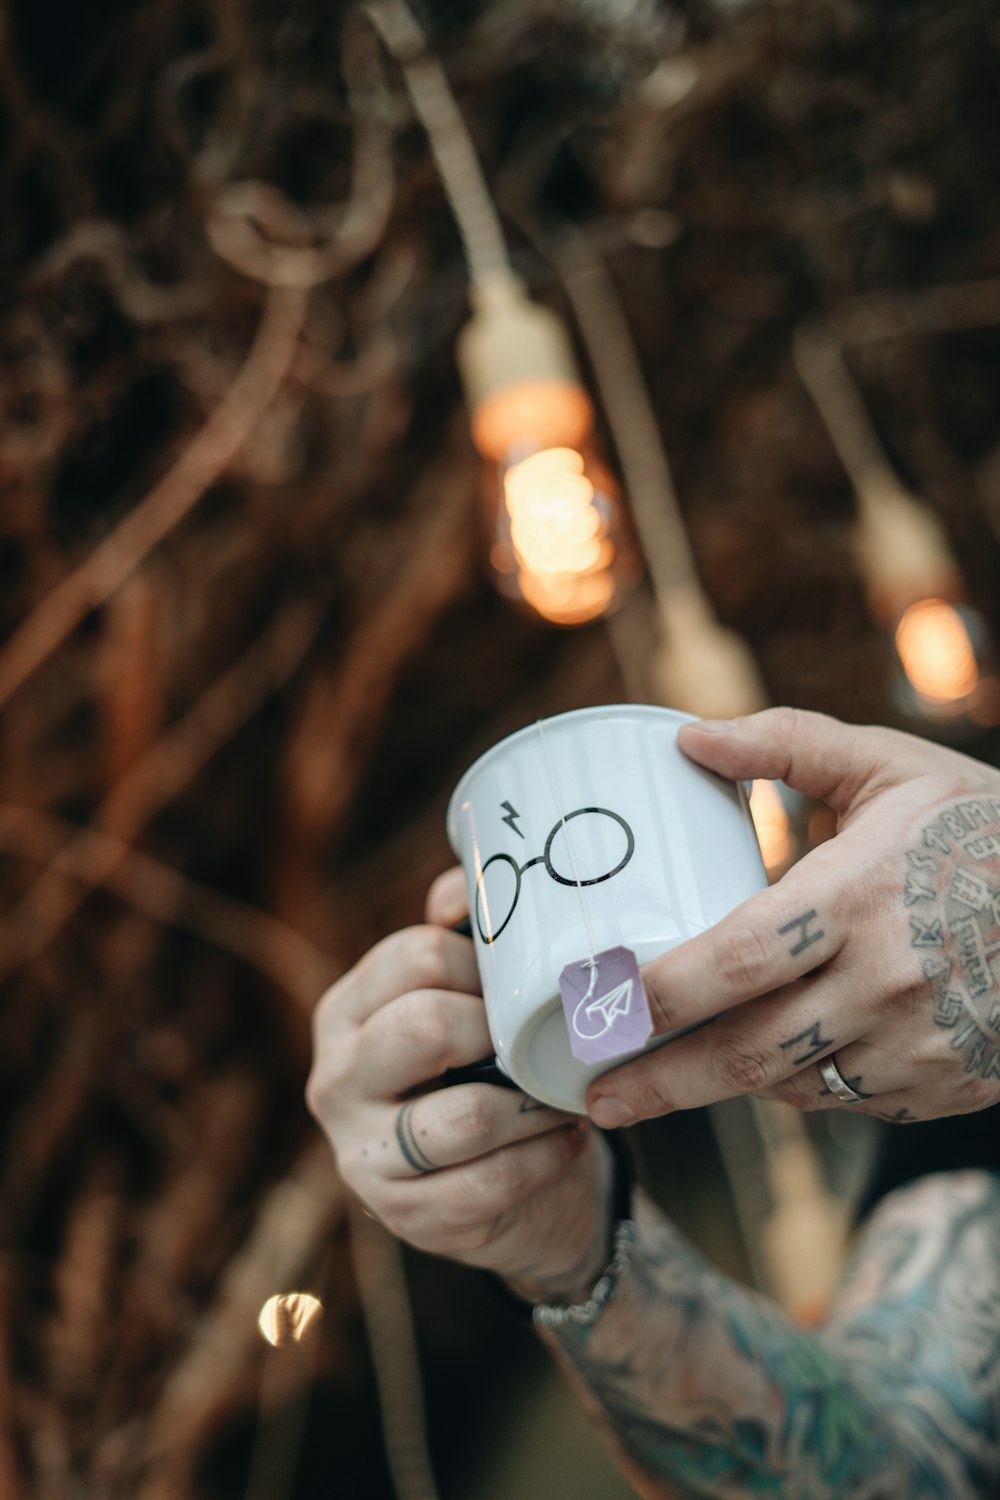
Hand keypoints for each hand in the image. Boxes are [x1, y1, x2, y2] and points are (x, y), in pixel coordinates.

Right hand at [307, 868, 610, 1302]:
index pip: (416, 956)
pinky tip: (561, 1140)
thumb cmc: (490, 1070)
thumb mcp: (471, 998)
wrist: (512, 1189)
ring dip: (536, 1104)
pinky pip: (494, 1181)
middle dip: (503, 1031)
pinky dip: (545, 1157)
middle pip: (426, 1025)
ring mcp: (364, 1158)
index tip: (523, 983)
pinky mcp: (408, 1219)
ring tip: (563, 1092)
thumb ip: (468, 932)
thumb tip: (460, 896)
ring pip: (468, 1115)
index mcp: (346, 1013)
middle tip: (542, 1038)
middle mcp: (336, 1081)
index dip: (487, 965)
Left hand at [586, 707, 999, 1128]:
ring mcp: (918, 1044)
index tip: (595, 1005)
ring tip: (659, 1081)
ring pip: (793, 1086)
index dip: (658, 992)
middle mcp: (885, 981)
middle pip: (748, 1051)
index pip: (737, 957)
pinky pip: (847, 1102)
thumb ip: (787, 745)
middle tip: (595, 1095)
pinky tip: (767, 1066)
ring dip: (722, 1087)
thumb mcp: (891, 766)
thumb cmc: (981, 826)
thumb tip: (688, 738)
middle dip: (660, 1081)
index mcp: (859, 895)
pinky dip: (798, 1087)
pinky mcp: (944, 1084)